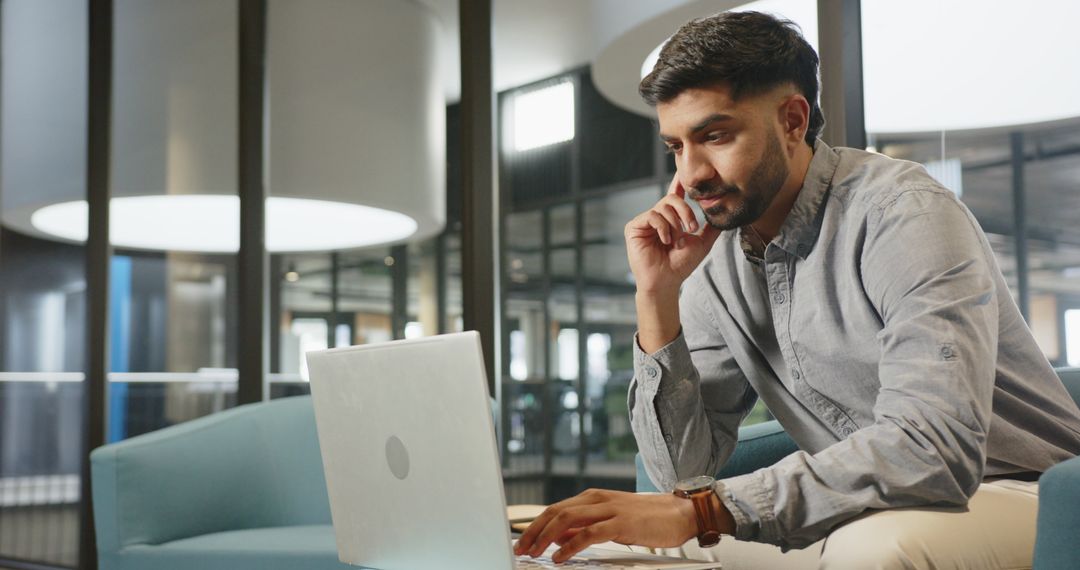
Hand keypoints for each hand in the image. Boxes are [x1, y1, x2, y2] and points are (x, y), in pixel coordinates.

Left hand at [512, 489, 697, 563]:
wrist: (679, 513)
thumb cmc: (646, 518)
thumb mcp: (609, 520)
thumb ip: (583, 527)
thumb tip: (557, 538)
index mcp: (592, 497)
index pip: (555, 509)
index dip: (535, 525)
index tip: (522, 542)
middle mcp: (597, 499)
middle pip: (555, 512)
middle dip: (534, 531)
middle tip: (521, 549)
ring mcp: (609, 509)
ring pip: (567, 519)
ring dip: (546, 538)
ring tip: (535, 553)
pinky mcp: (621, 523)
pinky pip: (589, 534)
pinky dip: (570, 546)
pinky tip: (560, 557)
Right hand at [624, 174, 722, 297]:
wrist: (667, 281)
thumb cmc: (681, 265)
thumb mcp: (702, 244)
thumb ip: (711, 229)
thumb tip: (724, 215)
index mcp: (671, 218)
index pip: (675, 194)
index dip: (679, 181)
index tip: (684, 169)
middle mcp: (657, 216)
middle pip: (672, 199)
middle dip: (685, 211)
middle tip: (692, 228)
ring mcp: (645, 221)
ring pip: (663, 207)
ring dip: (675, 225)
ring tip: (677, 241)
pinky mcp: (634, 227)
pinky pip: (652, 216)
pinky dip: (663, 228)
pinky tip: (665, 240)